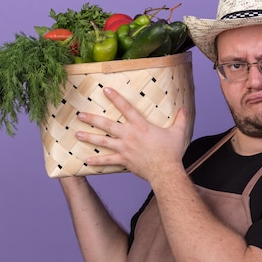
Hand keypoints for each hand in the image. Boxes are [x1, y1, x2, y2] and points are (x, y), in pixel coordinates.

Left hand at [74, 87, 189, 182]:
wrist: (165, 171)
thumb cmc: (171, 152)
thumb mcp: (178, 133)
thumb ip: (181, 119)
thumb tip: (184, 109)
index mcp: (141, 126)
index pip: (126, 108)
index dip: (115, 97)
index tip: (104, 90)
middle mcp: (129, 135)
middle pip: (107, 125)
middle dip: (92, 119)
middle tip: (80, 114)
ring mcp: (124, 148)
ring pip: (103, 141)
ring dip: (89, 137)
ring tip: (77, 133)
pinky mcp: (123, 160)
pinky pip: (107, 160)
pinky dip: (97, 160)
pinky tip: (86, 160)